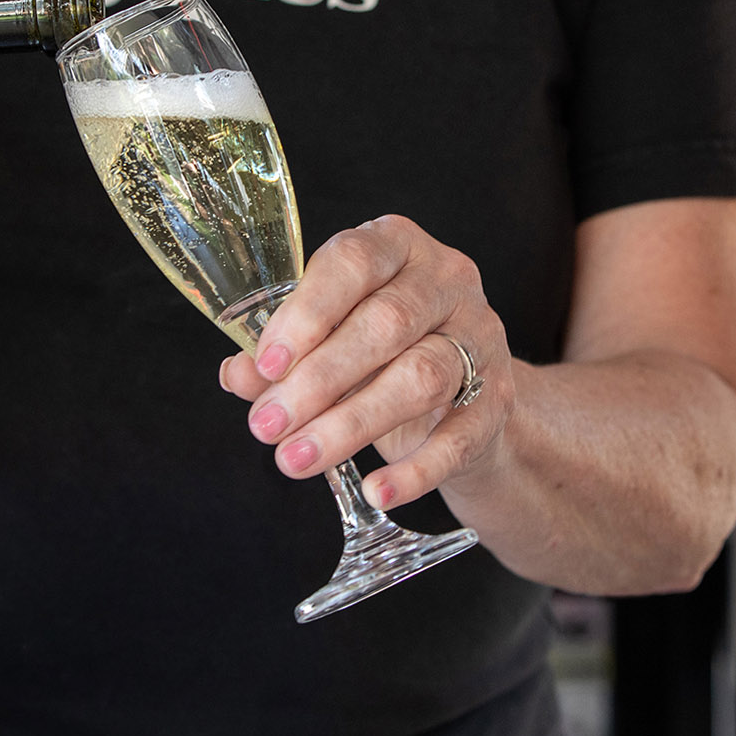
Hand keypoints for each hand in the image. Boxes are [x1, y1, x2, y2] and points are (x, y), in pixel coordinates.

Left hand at [219, 214, 513, 510]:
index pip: (352, 262)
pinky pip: (459, 436)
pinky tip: (376, 492)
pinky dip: (416, 469)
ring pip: (421, 377)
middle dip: (317, 381)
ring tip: (296, 459)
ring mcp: (481, 335)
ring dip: (351, 425)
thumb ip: (279, 355)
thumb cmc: (376, 351)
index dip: (306, 313)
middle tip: (266, 427)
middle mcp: (445, 279)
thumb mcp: (325, 340)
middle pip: (385, 324)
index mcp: (394, 244)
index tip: (266, 364)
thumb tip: (237, 375)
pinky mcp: (498, 397)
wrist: (459, 395)